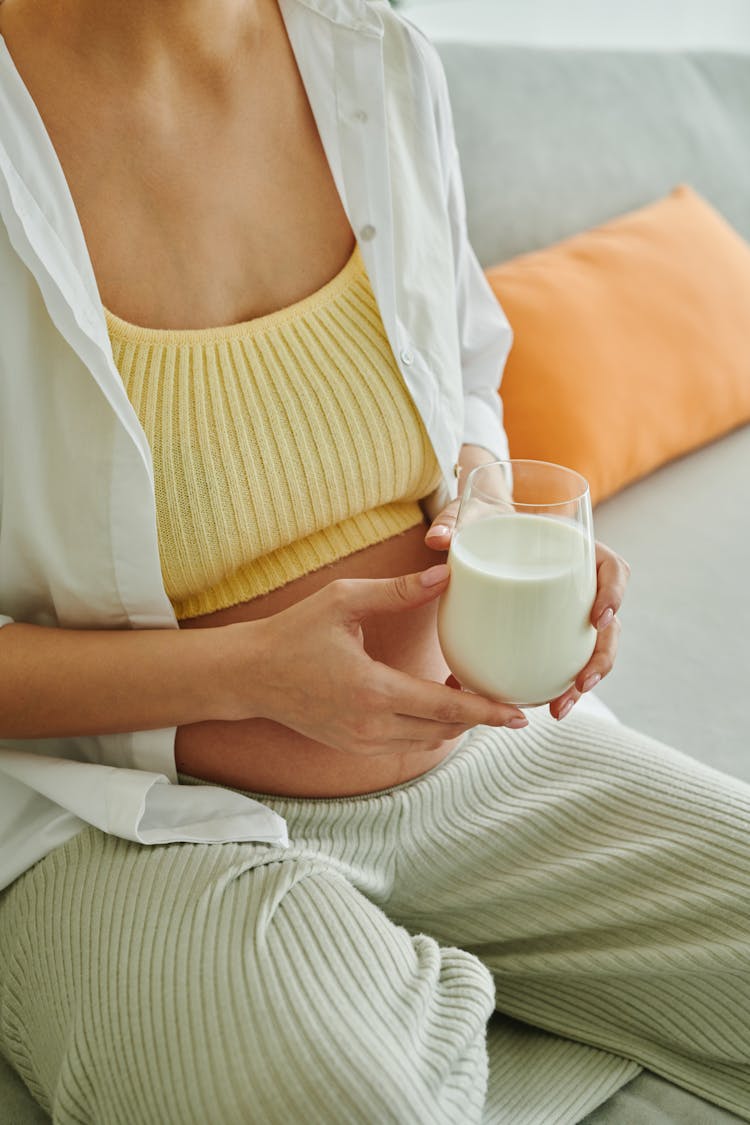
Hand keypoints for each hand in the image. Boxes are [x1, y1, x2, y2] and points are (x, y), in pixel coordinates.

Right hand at [229, 565, 529, 754]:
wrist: (249, 674)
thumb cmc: (294, 633)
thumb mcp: (344, 600)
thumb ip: (397, 591)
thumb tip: (445, 576)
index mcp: (372, 690)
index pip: (446, 708)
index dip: (486, 711)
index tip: (517, 711)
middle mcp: (370, 725)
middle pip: (444, 730)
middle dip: (479, 718)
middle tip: (506, 699)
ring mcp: (361, 742)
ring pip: (427, 742)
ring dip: (454, 724)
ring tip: (472, 695)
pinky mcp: (354, 746)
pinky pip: (406, 745)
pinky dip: (429, 729)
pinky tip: (436, 704)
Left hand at [424, 452, 629, 718]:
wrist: (484, 529)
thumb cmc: (486, 520)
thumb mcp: (471, 517)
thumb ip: (453, 523)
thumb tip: (437, 539)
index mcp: (576, 550)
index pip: (612, 569)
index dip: (614, 593)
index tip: (599, 617)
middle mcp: (581, 583)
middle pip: (609, 623)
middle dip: (601, 659)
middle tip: (580, 684)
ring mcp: (570, 610)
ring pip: (591, 649)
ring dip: (582, 682)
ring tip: (558, 708)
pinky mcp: (552, 631)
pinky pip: (564, 660)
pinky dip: (554, 685)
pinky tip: (534, 706)